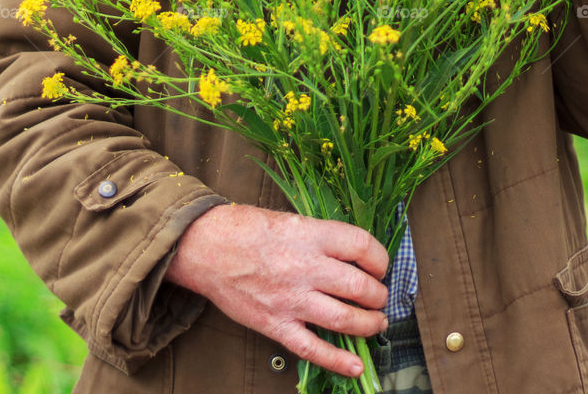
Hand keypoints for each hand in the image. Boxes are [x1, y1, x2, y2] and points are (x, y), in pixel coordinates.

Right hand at [166, 204, 389, 377]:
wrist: (206, 248)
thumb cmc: (246, 229)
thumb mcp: (290, 220)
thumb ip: (320, 238)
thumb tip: (351, 254)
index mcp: (310, 235)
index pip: (362, 246)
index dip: (380, 259)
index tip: (381, 266)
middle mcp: (305, 267)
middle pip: (359, 287)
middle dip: (378, 296)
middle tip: (379, 297)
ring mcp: (291, 299)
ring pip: (344, 319)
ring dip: (369, 324)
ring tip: (377, 323)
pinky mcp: (276, 325)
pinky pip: (313, 349)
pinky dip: (338, 362)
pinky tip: (355, 366)